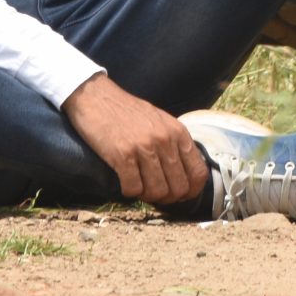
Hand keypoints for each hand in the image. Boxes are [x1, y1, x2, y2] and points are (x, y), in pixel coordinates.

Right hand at [62, 75, 206, 205]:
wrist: (96, 97)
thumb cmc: (128, 112)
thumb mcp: (160, 121)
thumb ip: (174, 144)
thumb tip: (185, 175)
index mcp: (178, 132)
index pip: (198, 173)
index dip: (191, 191)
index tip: (180, 195)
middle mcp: (165, 140)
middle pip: (179, 188)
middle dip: (168, 197)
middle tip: (155, 194)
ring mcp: (144, 147)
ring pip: (157, 192)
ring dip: (148, 196)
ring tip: (139, 187)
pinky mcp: (122, 155)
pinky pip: (133, 189)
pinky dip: (129, 192)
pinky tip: (125, 183)